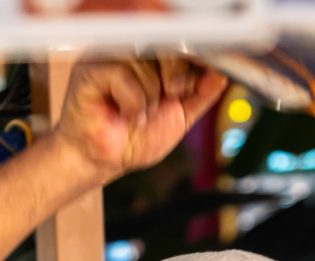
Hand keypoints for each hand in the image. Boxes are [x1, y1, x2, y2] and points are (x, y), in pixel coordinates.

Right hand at [54, 58, 226, 183]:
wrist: (104, 160)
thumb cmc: (134, 138)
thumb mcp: (180, 116)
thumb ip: (201, 94)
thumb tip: (221, 73)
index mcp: (155, 58)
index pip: (182, 44)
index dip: (195, 62)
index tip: (196, 82)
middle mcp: (133, 50)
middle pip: (167, 45)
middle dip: (176, 78)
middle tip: (166, 99)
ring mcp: (112, 56)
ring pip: (146, 63)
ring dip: (148, 99)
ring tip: (136, 113)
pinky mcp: (93, 68)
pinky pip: (124, 76)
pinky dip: (130, 103)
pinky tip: (122, 112)